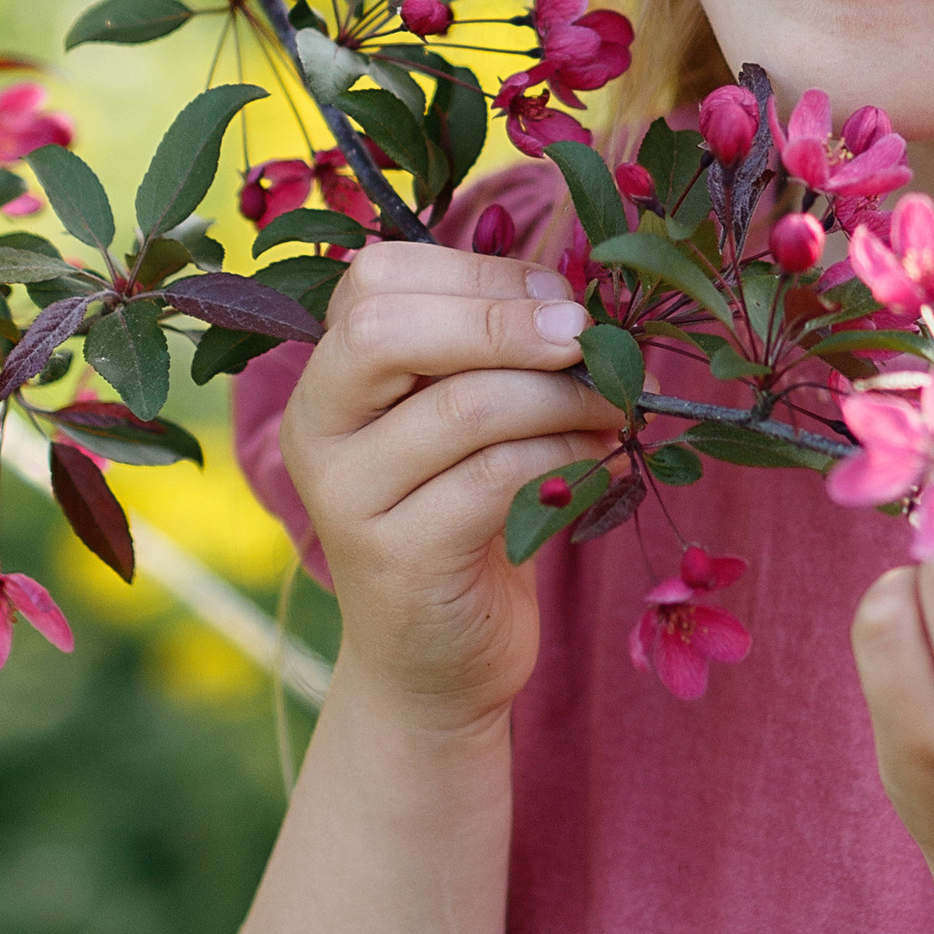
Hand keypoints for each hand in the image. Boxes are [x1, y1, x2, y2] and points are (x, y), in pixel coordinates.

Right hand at [282, 247, 621, 733]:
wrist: (434, 661)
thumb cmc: (463, 515)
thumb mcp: (465, 419)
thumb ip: (493, 350)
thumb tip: (576, 290)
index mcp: (329, 377)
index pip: (376, 279)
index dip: (479, 273)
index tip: (559, 299)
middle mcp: (318, 430)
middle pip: (390, 330)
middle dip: (507, 320)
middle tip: (587, 337)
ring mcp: (348, 499)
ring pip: (463, 406)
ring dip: (563, 396)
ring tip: (616, 407)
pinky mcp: (399, 560)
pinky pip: (495, 477)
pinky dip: (566, 455)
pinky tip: (602, 460)